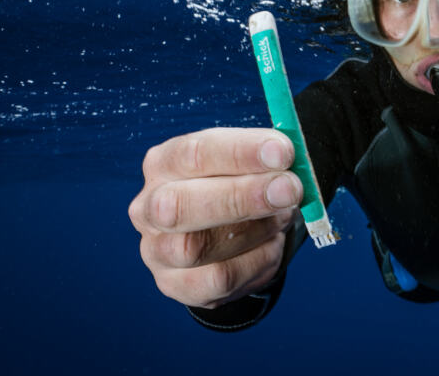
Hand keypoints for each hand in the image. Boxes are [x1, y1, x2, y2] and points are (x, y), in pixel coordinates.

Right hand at [128, 128, 301, 307]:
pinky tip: (272, 243)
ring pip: (197, 247)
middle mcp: (149, 206)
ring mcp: (156, 250)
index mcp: (164, 163)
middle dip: (241, 196)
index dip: (241, 153)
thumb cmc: (238, 184)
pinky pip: (219, 279)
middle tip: (289, 189)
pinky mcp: (175, 285)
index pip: (194, 153)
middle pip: (179, 205)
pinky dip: (256, 261)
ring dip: (254, 230)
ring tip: (282, 216)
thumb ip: (264, 157)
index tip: (283, 154)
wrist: (234, 233)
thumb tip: (286, 158)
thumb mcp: (248, 161)